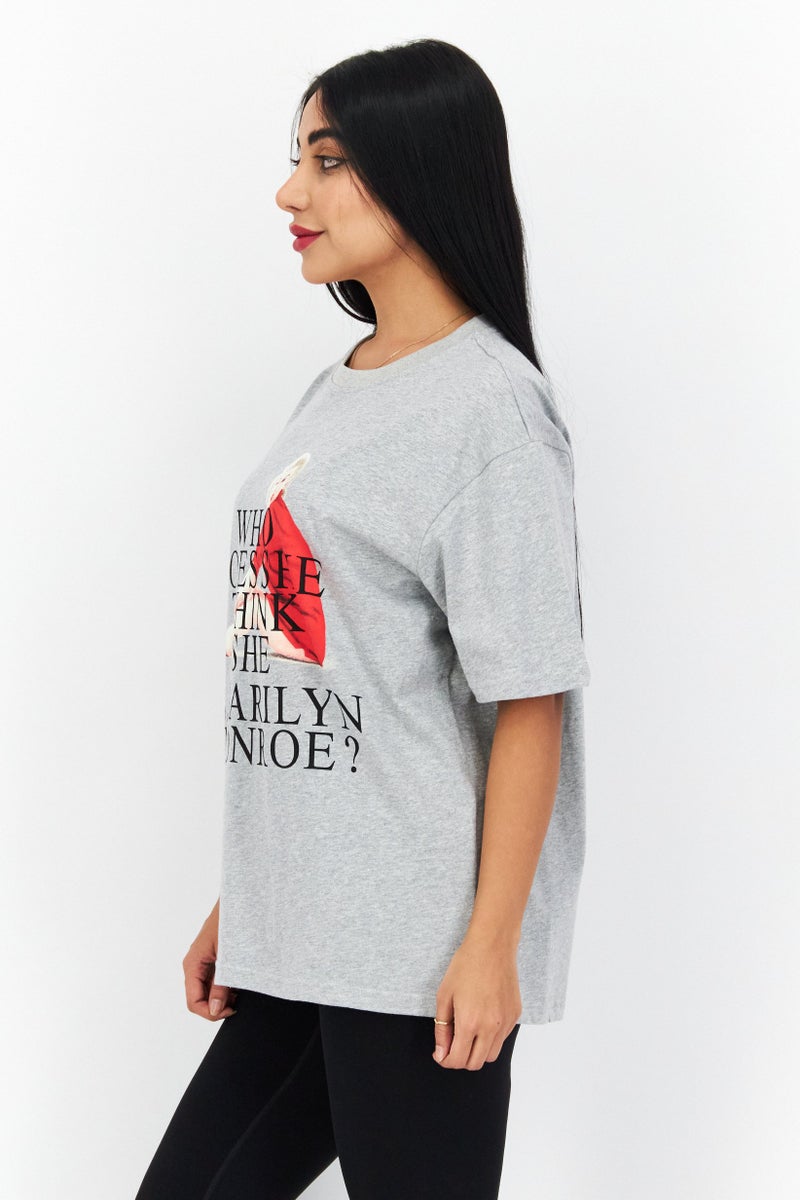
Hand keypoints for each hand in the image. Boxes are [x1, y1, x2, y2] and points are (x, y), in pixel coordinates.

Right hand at [182, 899, 237, 1021]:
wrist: (240, 897)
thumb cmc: (232, 920)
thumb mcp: (228, 956)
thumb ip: (221, 984)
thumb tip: (215, 1009)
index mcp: (193, 964)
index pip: (193, 1002)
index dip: (210, 1013)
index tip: (231, 1010)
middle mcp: (195, 964)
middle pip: (199, 999)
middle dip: (217, 1006)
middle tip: (238, 1002)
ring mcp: (203, 961)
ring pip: (207, 991)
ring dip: (223, 997)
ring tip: (240, 991)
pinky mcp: (213, 958)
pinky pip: (215, 980)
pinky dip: (226, 986)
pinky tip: (239, 982)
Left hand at [432, 934, 521, 1069]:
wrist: (492, 946)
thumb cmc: (465, 966)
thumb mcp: (444, 995)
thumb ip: (442, 1028)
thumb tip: (441, 1053)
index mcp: (469, 1022)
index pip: (458, 1060)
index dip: (445, 1061)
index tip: (440, 1053)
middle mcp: (490, 1027)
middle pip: (475, 1063)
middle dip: (460, 1059)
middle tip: (451, 1045)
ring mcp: (505, 1022)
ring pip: (491, 1055)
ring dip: (477, 1051)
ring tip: (468, 1033)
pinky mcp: (515, 1016)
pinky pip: (502, 1038)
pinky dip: (490, 1038)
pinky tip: (482, 1019)